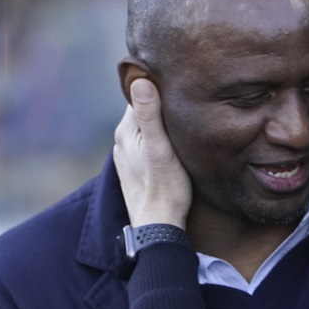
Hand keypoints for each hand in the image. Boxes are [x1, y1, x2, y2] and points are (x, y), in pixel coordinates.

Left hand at [112, 78, 191, 228]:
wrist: (159, 228)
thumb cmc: (166, 189)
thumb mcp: (161, 149)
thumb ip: (150, 115)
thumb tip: (140, 80)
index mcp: (126, 131)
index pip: (140, 95)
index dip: (159, 86)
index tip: (180, 82)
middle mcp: (122, 141)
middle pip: (143, 111)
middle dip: (161, 104)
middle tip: (186, 98)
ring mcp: (128, 156)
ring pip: (146, 128)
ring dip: (161, 123)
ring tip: (182, 119)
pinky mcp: (136, 169)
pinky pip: (147, 144)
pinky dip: (159, 139)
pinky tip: (173, 143)